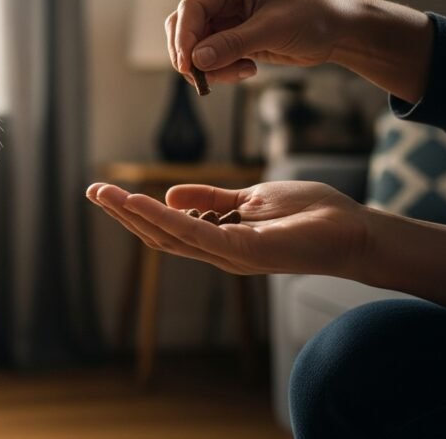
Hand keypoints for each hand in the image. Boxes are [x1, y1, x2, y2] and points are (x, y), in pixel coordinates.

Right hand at [86, 180, 368, 277]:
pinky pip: (196, 233)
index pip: (166, 227)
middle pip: (159, 235)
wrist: (354, 230)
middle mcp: (217, 252)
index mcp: (217, 238)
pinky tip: (142, 201)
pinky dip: (165, 217)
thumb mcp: (249, 198)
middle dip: (122, 215)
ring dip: (134, 215)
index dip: (133, 212)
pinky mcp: (244, 252)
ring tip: (106, 195)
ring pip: (170, 236)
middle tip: (91, 191)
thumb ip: (210, 198)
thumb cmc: (309, 214)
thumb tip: (170, 193)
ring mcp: (229, 255)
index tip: (105, 191)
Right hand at [167, 0, 352, 83]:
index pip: (193, 6)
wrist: (338, 29)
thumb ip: (233, 43)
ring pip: (194, 45)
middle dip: (192, 54)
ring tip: (240, 72)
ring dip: (209, 65)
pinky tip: (247, 70)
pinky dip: (220, 69)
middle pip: (185, 26)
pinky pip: (210, 57)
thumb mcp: (274, 28)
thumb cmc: (313, 15)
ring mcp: (225, 16)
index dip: (184, 37)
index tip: (188, 65)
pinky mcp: (230, 36)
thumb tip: (197, 59)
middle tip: (204, 78)